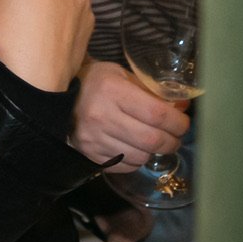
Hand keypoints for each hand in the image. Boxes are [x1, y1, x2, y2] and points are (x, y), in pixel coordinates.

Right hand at [72, 58, 188, 171]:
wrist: (58, 99)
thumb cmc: (96, 83)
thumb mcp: (122, 75)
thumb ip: (150, 90)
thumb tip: (182, 107)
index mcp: (113, 90)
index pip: (157, 114)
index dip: (177, 123)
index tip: (184, 124)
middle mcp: (102, 116)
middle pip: (151, 140)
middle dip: (171, 141)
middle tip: (175, 138)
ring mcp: (94, 139)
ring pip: (140, 156)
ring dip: (154, 152)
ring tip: (155, 143)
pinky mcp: (90, 155)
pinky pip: (124, 166)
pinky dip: (136, 160)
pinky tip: (135, 149)